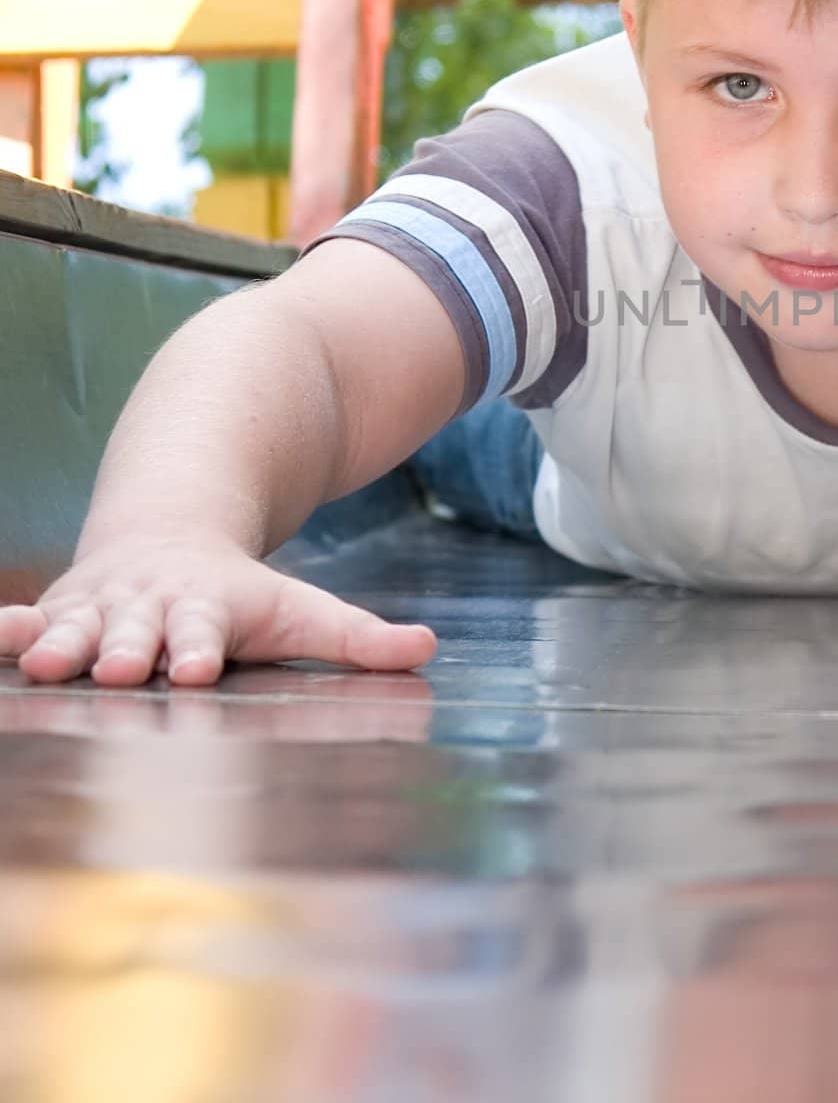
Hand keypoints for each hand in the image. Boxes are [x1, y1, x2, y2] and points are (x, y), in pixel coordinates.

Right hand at [0, 532, 436, 688]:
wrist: (171, 536)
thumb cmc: (242, 595)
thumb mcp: (302, 609)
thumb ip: (357, 637)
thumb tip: (429, 649)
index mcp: (209, 609)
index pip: (207, 631)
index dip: (202, 647)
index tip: (200, 665)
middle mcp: (151, 608)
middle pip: (139, 632)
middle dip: (127, 650)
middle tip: (120, 669)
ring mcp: (102, 610)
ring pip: (78, 630)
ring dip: (63, 646)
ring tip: (45, 663)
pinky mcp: (63, 615)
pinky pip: (29, 623)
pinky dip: (8, 632)